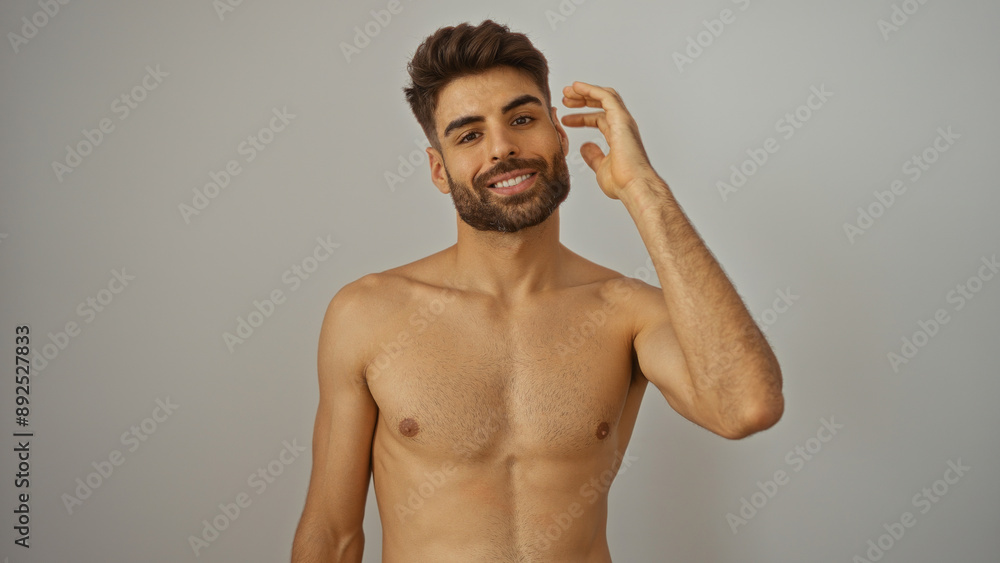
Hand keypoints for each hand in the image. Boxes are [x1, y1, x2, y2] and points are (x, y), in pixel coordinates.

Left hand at [560, 81, 658, 199]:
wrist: (634, 186)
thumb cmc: (622, 182)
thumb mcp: (601, 167)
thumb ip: (593, 156)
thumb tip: (585, 147)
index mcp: (618, 136)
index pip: (598, 119)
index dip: (581, 117)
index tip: (566, 119)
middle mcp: (622, 126)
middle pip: (601, 104)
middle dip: (582, 99)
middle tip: (565, 99)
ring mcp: (623, 121)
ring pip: (604, 97)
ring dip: (585, 92)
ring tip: (568, 91)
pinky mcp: (621, 119)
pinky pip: (606, 97)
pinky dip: (591, 90)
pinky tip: (577, 87)